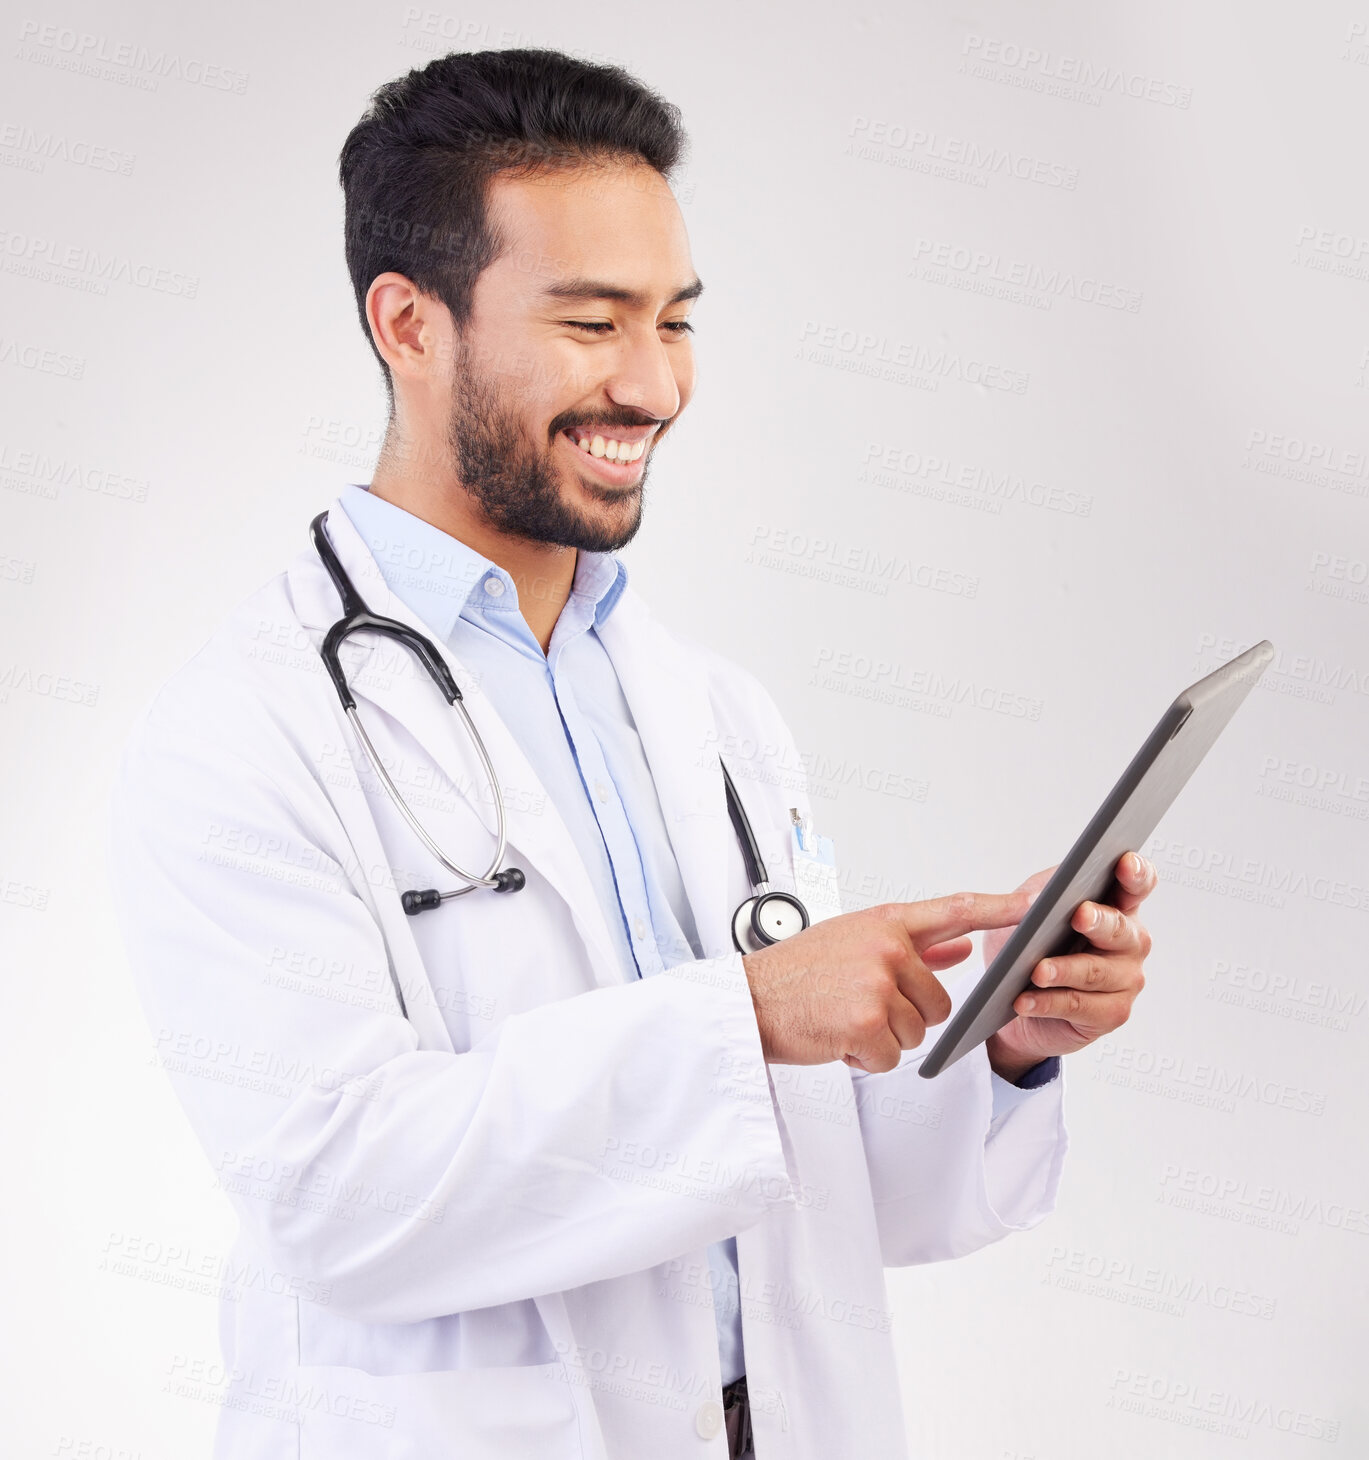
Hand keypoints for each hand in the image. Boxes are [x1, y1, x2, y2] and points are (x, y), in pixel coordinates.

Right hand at [742, 890, 1031, 1073]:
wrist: (747, 1001)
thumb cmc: (796, 974)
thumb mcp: (853, 942)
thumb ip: (912, 946)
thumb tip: (958, 947)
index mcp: (885, 924)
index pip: (955, 911)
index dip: (999, 909)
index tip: (1035, 906)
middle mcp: (885, 948)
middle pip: (939, 1003)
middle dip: (905, 1016)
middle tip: (858, 1006)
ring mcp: (876, 983)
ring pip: (917, 1034)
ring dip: (883, 1039)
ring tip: (842, 1019)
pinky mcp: (865, 1021)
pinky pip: (890, 1059)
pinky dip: (864, 1059)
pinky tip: (837, 1038)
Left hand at [982, 852, 1157, 1081]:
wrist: (1014, 996)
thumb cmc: (1030, 943)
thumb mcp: (1028, 908)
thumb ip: (1039, 894)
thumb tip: (1045, 895)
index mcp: (1116, 904)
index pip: (1137, 883)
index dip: (1135, 873)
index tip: (1125, 863)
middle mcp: (1131, 940)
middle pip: (1118, 928)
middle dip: (1098, 921)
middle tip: (1079, 916)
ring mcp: (1127, 978)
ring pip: (1095, 971)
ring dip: (1063, 970)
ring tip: (1037, 970)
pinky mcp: (1112, 1012)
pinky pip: (1078, 1006)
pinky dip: (1047, 1002)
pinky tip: (1024, 1000)